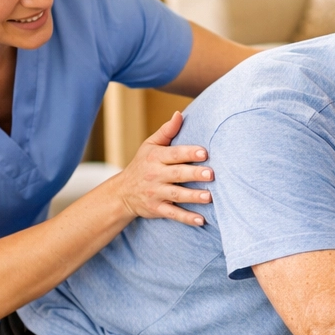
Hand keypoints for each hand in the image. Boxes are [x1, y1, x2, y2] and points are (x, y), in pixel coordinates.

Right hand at [111, 111, 213, 226]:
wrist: (122, 193)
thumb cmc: (142, 165)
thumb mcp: (149, 146)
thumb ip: (166, 131)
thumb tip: (179, 114)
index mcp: (156, 158)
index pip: (174, 154)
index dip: (188, 153)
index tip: (204, 152)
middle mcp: (155, 175)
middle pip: (177, 174)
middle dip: (194, 174)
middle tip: (212, 174)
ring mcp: (156, 193)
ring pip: (177, 195)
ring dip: (193, 196)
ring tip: (210, 196)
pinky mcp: (158, 209)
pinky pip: (173, 214)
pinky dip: (187, 218)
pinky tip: (201, 220)